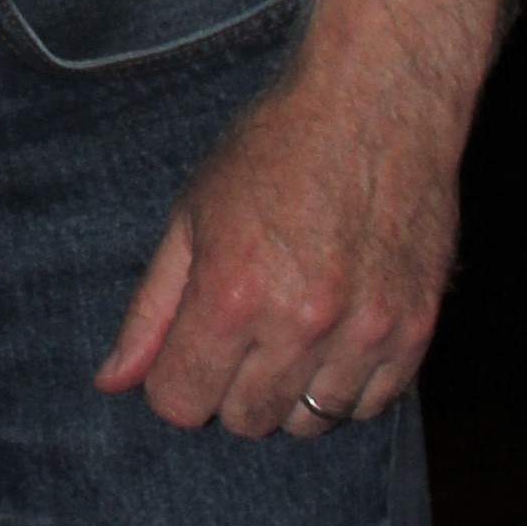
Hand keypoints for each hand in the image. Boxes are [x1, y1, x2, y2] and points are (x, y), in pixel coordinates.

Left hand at [93, 47, 459, 439]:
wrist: (377, 102)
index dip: (175, 378)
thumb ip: (150, 309)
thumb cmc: (272, 150)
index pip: (180, 403)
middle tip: (242, 330)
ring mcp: (364, 331)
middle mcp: (299, 323)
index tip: (189, 347)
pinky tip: (336, 335)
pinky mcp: (415, 330)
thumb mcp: (190, 216)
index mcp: (230, 293)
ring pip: (309, 423)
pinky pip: (369, 406)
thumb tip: (110, 383)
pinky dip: (347, 385)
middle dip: (229, 386)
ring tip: (291, 330)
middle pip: (245, 420)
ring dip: (290, 391)